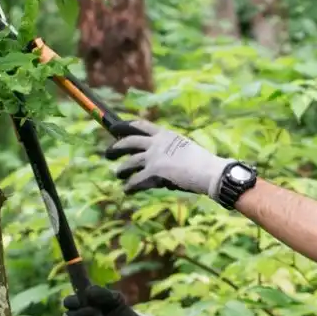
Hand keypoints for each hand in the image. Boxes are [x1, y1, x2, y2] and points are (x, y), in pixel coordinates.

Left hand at [103, 120, 234, 198]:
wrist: (209, 172)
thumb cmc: (202, 163)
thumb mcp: (184, 148)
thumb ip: (169, 149)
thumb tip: (157, 159)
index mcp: (165, 134)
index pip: (140, 125)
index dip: (124, 126)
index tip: (115, 127)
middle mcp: (156, 143)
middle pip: (128, 142)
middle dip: (115, 147)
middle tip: (108, 153)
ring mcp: (154, 157)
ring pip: (129, 163)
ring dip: (121, 170)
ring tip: (118, 174)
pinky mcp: (154, 172)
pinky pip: (136, 180)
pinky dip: (130, 186)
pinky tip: (127, 190)